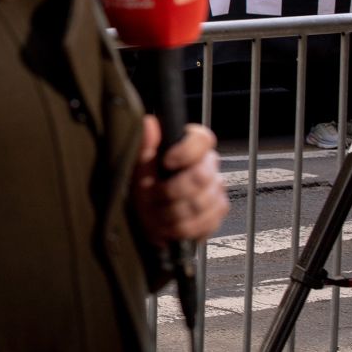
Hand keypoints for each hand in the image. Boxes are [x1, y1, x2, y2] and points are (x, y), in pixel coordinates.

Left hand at [131, 118, 228, 246]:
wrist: (139, 215)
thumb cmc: (140, 184)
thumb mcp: (135, 164)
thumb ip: (144, 144)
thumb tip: (150, 124)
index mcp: (190, 147)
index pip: (203, 139)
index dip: (186, 152)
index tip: (166, 162)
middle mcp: (207, 166)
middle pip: (202, 176)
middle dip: (171, 190)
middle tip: (151, 196)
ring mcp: (215, 191)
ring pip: (202, 202)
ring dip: (171, 211)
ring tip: (154, 212)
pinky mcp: (216, 214)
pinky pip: (206, 222)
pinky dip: (181, 227)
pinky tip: (167, 225)